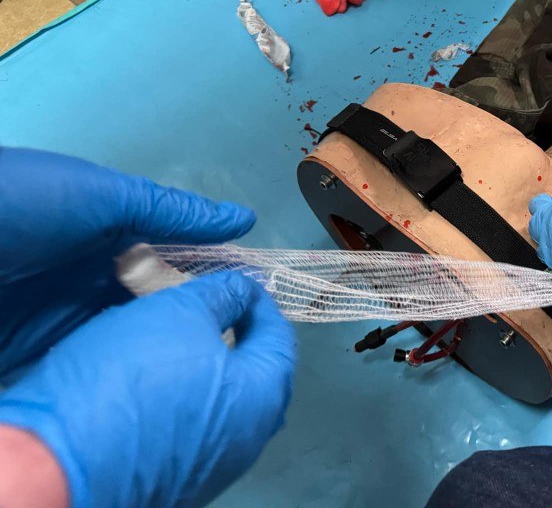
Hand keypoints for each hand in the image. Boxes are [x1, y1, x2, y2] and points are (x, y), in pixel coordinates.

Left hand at [0, 147, 255, 376]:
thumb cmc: (17, 202)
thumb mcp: (102, 195)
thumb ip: (170, 212)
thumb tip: (241, 219)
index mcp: (104, 240)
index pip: (170, 266)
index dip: (210, 283)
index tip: (255, 302)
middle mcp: (85, 284)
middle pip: (150, 312)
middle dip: (187, 330)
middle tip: (231, 350)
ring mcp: (56, 326)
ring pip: (121, 347)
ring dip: (153, 358)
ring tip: (199, 375)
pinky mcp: (31, 362)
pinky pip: (80, 376)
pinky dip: (109, 383)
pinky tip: (144, 392)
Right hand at [0, 271, 295, 507]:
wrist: (60, 462)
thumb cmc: (133, 376)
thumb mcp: (180, 312)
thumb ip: (222, 296)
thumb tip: (243, 290)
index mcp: (264, 398)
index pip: (280, 338)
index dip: (260, 303)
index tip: (237, 281)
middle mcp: (250, 439)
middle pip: (258, 375)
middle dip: (239, 337)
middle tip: (212, 310)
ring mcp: (213, 466)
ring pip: (226, 405)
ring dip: (211, 369)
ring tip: (180, 342)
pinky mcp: (174, 481)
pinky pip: (194, 428)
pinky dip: (187, 399)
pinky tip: (156, 382)